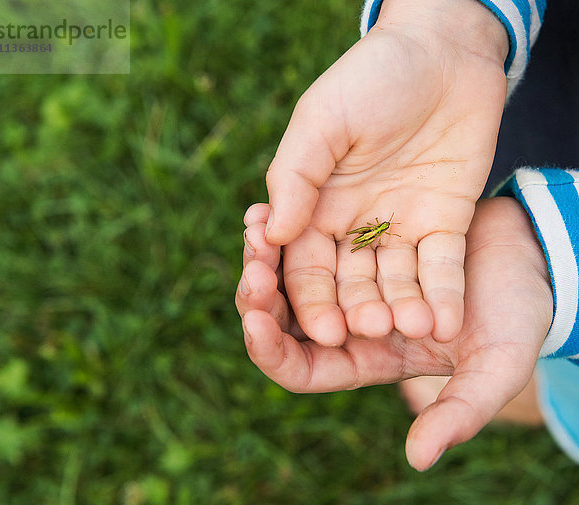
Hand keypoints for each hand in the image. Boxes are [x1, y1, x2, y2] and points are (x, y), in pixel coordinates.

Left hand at [236, 198, 552, 470]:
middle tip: (251, 269)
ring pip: (294, 274)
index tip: (256, 325)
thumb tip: (418, 458)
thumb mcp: (495, 366)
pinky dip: (293, 221)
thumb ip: (462, 412)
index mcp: (369, 359)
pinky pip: (316, 235)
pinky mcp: (359, 239)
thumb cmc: (516, 315)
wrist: (530, 256)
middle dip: (261, 297)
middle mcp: (352, 321)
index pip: (304, 369)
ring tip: (254, 225)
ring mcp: (353, 277)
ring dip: (269, 254)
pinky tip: (275, 204)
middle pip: (288, 319)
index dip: (274, 352)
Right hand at [264, 0, 507, 344]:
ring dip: (400, 308)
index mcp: (316, 205)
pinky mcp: (445, 222)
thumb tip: (272, 235)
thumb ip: (295, 177)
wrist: (442, 51)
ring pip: (396, 281)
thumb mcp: (321, 120)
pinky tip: (444, 321)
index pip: (304, 264)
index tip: (318, 330)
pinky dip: (444, 293)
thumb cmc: (370, 78)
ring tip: (407, 329)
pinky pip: (442, 266)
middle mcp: (355, 224)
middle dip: (353, 310)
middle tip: (360, 333)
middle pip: (348, 282)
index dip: (308, 298)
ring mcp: (401, 226)